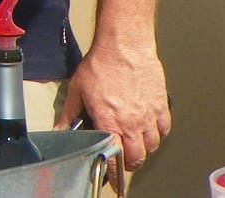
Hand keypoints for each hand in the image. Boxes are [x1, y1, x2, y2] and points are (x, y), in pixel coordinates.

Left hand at [59, 39, 169, 191]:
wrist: (124, 45)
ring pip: (152, 146)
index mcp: (110, 122)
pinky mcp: (161, 106)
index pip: (116, 158)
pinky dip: (158, 134)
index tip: (113, 178)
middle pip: (137, 157)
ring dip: (144, 149)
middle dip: (130, 163)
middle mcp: (132, 124)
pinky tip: (150, 129)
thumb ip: (69, 114)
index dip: (115, 172)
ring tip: (135, 144)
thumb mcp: (77, 89)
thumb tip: (60, 128)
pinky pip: (164, 129)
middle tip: (124, 160)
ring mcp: (149, 116)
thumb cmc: (101, 64)